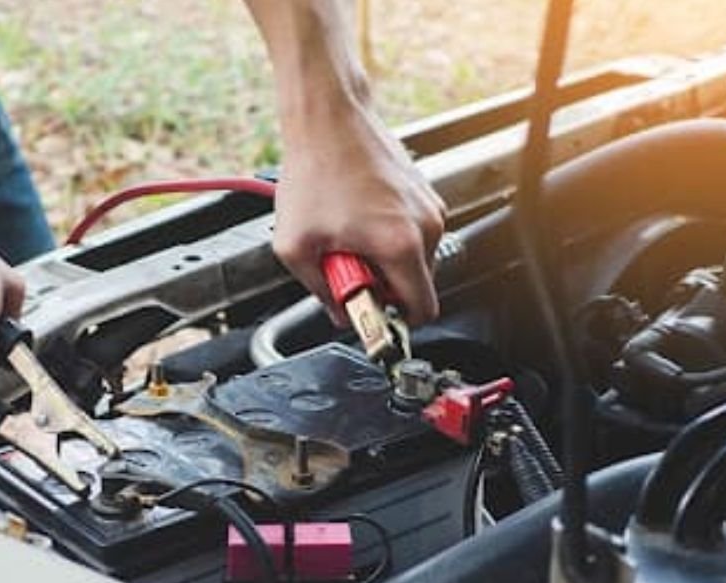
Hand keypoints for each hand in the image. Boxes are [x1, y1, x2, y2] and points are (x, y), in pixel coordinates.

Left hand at [272, 107, 444, 326]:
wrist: (329, 118)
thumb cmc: (314, 170)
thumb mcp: (295, 246)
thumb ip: (319, 290)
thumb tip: (337, 311)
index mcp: (401, 245)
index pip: (421, 311)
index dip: (393, 321)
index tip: (369, 312)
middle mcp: (426, 226)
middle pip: (417, 286)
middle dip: (382, 286)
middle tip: (345, 264)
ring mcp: (429, 207)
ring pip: (414, 259)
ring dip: (383, 259)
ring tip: (348, 236)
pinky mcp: (424, 193)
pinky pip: (411, 232)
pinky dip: (387, 235)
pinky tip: (357, 217)